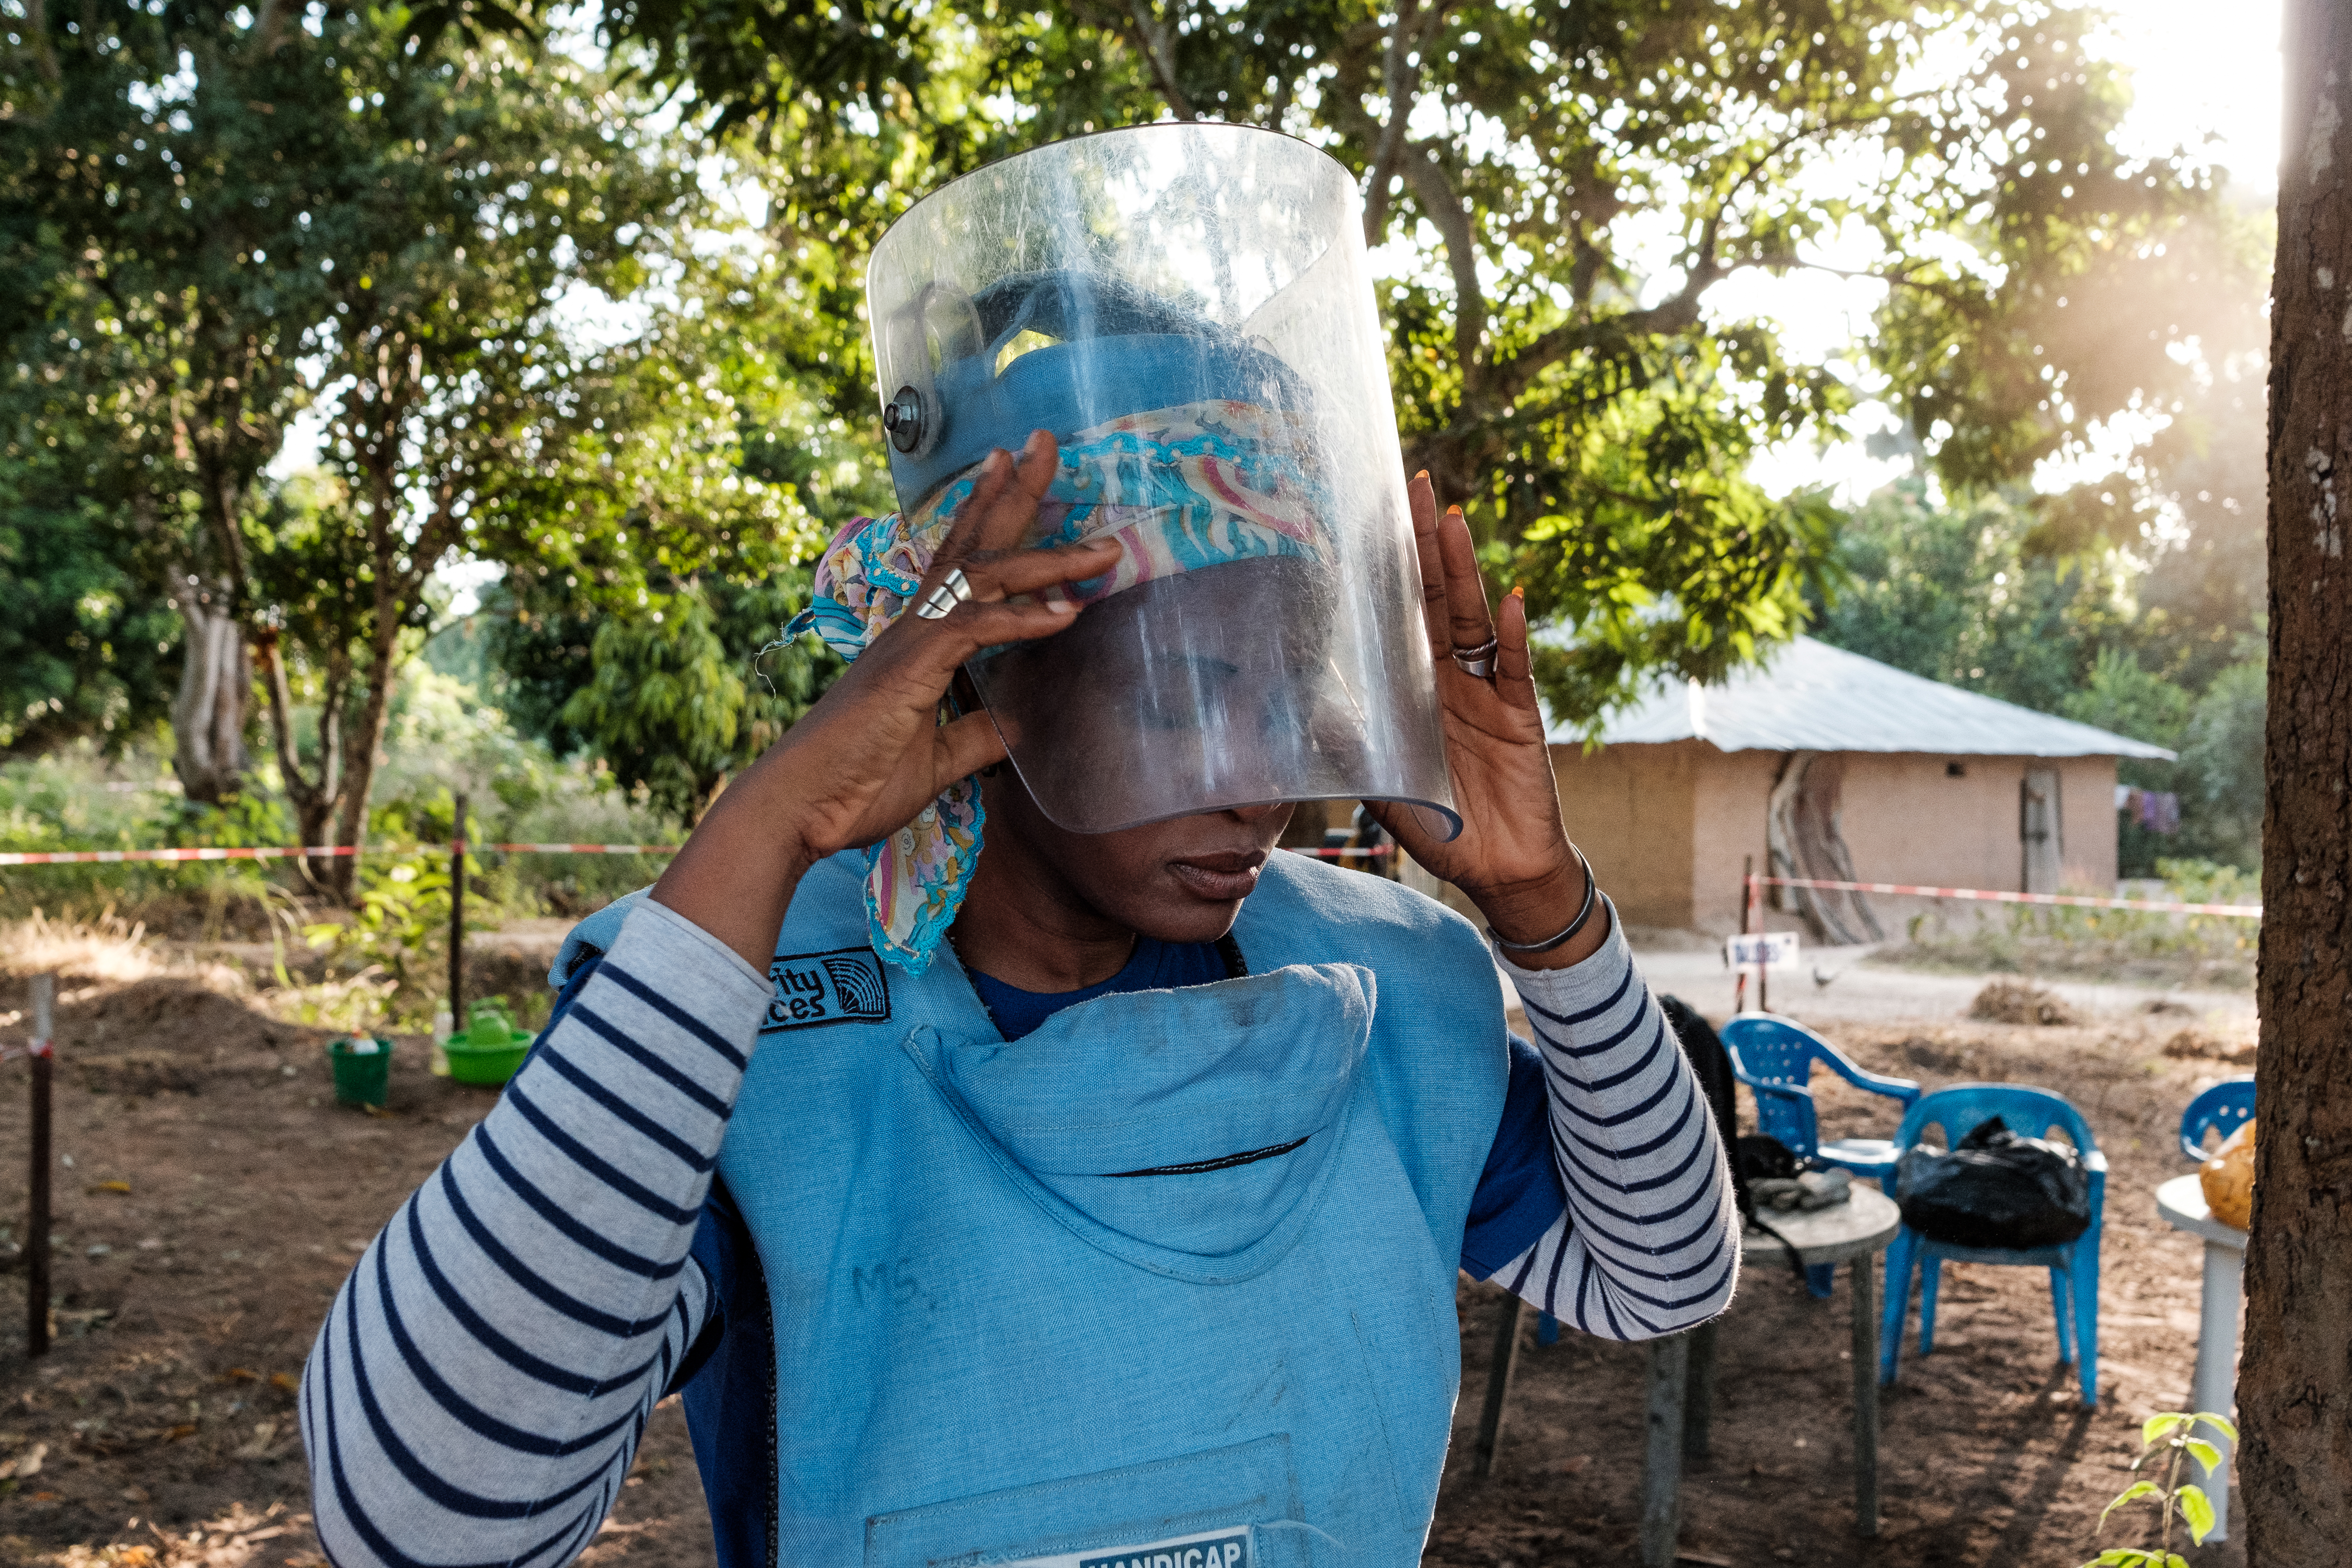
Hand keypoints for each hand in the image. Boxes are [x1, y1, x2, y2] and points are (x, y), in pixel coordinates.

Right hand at [652, 431, 1117, 966]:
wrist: (798, 809)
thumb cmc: (853, 785)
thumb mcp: (936, 760)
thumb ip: (976, 738)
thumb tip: (1017, 726)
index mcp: (917, 641)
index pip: (961, 564)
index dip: (990, 515)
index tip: (1014, 469)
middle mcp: (913, 627)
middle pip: (973, 545)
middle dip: (1015, 493)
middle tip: (1048, 442)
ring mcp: (911, 643)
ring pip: (985, 580)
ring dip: (1048, 559)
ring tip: (1103, 546)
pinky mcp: (912, 670)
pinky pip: (976, 629)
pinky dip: (1024, 620)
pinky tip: (1067, 614)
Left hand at [1363, 473, 1601, 967]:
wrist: (1498, 871)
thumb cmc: (1440, 824)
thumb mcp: (1380, 781)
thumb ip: (1348, 742)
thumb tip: (1296, 706)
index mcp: (1415, 688)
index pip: (1398, 613)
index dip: (1388, 566)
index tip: (1370, 513)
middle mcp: (1451, 679)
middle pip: (1435, 598)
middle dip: (1423, 543)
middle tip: (1411, 485)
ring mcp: (1489, 692)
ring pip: (1473, 619)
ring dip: (1462, 570)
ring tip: (1449, 522)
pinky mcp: (1521, 717)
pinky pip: (1518, 668)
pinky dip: (1517, 634)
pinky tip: (1512, 600)